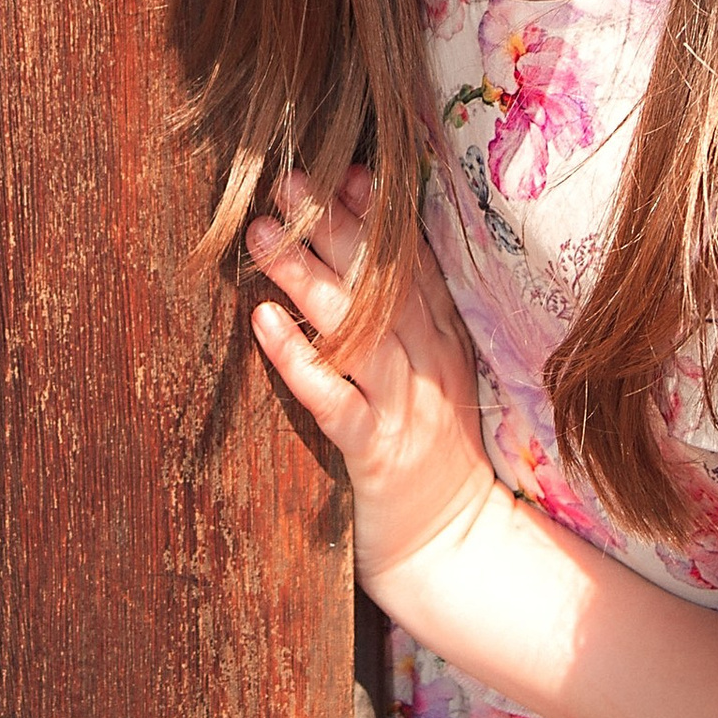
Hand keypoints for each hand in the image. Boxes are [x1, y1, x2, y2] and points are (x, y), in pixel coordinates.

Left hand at [244, 170, 505, 599]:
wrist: (453, 549)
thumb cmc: (426, 456)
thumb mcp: (428, 376)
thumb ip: (403, 317)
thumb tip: (359, 250)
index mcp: (442, 342)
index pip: (412, 263)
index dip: (379, 215)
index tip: (345, 167)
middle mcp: (427, 365)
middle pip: (381, 283)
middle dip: (334, 227)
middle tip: (286, 180)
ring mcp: (404, 409)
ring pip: (356, 330)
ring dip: (309, 279)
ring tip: (264, 237)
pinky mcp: (375, 454)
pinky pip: (333, 402)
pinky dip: (299, 360)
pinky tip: (264, 325)